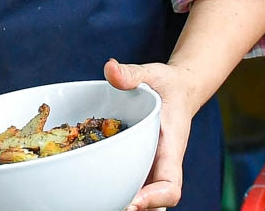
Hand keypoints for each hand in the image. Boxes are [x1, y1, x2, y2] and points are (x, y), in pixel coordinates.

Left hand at [105, 58, 201, 210]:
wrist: (178, 91)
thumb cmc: (168, 85)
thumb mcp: (153, 73)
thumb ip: (132, 73)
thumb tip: (110, 68)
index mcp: (170, 149)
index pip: (171, 186)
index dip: (155, 199)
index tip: (133, 201)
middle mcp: (161, 166)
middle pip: (155, 204)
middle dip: (133, 208)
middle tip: (103, 204)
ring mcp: (150, 170)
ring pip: (143, 200)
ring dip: (122, 202)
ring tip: (92, 200)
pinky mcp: (139, 166)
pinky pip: (129, 186)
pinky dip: (113, 190)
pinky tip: (86, 185)